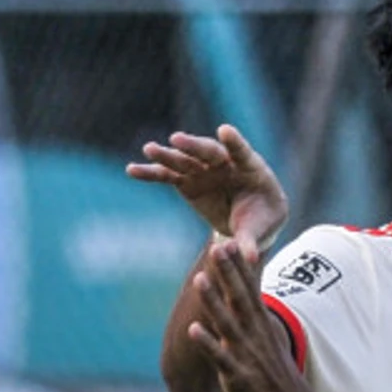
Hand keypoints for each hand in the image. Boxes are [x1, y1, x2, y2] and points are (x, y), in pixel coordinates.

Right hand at [127, 124, 288, 260]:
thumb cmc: (259, 221)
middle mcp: (225, 164)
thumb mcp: (258, 231)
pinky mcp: (186, 180)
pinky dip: (150, 173)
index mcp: (251, 169)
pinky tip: (132, 170)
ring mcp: (203, 170)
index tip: (224, 130)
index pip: (242, 152)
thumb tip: (251, 260)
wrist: (247, 221)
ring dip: (167, 155)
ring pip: (184, 160)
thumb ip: (251, 241)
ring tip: (149, 149)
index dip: (234, 142)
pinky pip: (167, 175)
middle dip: (193, 146)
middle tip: (177, 139)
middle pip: (209, 151)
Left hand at [188, 241, 310, 391]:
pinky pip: (220, 357)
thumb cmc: (277, 379)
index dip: (239, 267)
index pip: (250, 291)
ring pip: (228, 323)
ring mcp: (246, 355)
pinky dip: (207, 343)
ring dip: (213, 301)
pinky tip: (192, 330)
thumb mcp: (268, 344)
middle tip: (217, 247)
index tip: (229, 242)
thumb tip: (249, 304)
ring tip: (199, 280)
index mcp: (261, 328)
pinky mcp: (239, 376)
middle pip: (239, 299)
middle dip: (228, 273)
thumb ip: (255, 323)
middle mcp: (255, 336)